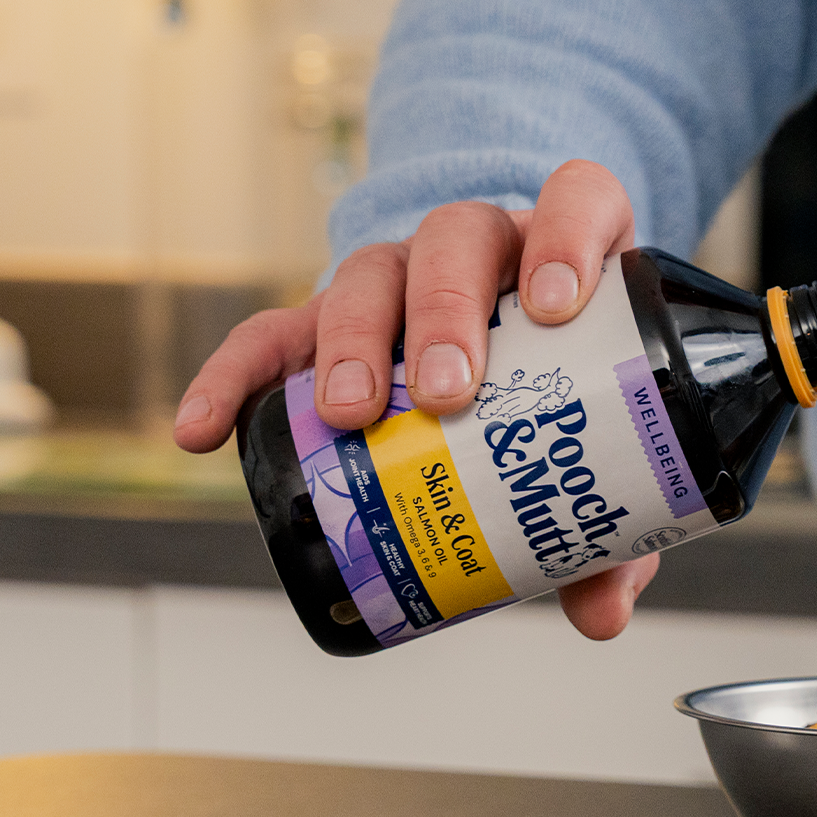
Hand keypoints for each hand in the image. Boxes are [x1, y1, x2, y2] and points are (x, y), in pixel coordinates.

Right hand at [173, 160, 660, 639]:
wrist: (496, 367)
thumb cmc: (563, 400)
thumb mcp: (597, 449)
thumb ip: (612, 528)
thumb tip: (600, 613)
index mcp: (565, 252)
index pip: (575, 203)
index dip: (566, 238)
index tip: (557, 302)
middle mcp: (479, 246)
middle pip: (456, 240)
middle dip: (445, 312)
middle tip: (445, 392)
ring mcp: (397, 277)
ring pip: (369, 274)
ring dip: (355, 339)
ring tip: (353, 413)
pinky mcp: (327, 319)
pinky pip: (271, 335)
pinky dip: (234, 377)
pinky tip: (204, 430)